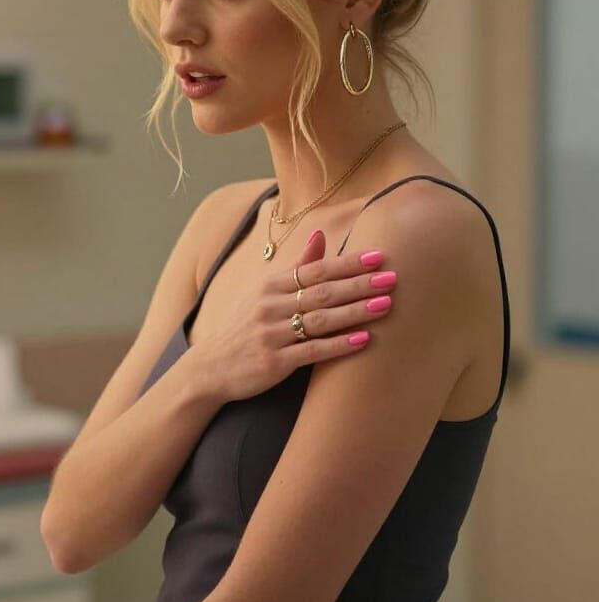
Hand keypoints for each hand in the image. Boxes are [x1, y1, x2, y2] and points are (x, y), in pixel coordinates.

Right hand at [182, 230, 396, 405]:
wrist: (210, 367)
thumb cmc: (244, 327)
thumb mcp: (263, 292)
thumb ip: (295, 266)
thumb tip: (320, 234)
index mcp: (270, 286)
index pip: (315, 270)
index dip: (347, 263)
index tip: (378, 256)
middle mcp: (270, 306)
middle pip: (321, 292)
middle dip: (359, 284)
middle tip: (392, 278)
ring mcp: (272, 334)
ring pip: (320, 319)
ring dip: (355, 312)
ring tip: (386, 305)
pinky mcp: (274, 361)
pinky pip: (311, 351)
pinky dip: (338, 345)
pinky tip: (363, 340)